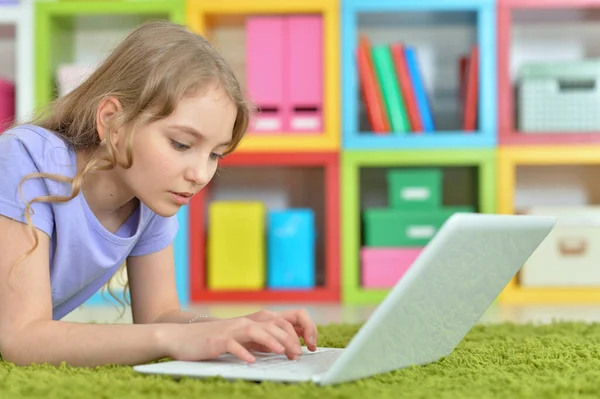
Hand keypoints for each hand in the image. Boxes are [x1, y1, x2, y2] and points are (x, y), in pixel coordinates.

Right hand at [161, 316, 303, 362]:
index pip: (280, 321)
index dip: (295, 332)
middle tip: (298, 354)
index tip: (306, 347)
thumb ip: (260, 341)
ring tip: (283, 352)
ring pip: (255, 331)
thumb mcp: (241, 340)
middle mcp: (244, 322)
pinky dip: (243, 352)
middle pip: (271, 325)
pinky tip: (251, 361)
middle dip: (288, 338)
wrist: (183, 338)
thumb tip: (282, 348)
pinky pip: (232, 345)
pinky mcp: (217, 341)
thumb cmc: (214, 341)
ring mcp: (230, 330)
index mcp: (252, 322)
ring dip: (271, 341)